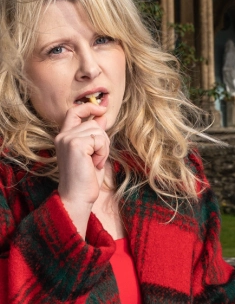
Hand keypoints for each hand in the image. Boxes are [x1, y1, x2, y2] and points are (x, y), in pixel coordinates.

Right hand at [55, 103, 110, 235]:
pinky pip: (100, 139)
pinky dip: (102, 152)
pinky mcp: (75, 144)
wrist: (77, 196)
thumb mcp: (92, 152)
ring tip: (94, 162)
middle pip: (94, 123)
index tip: (102, 109)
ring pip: (98, 131)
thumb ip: (94, 134)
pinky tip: (95, 164)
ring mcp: (67, 139)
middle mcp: (63, 136)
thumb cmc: (86, 177)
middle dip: (103, 140)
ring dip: (103, 148)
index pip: (74, 112)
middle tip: (96, 159)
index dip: (89, 107)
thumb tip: (102, 117)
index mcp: (64, 137)